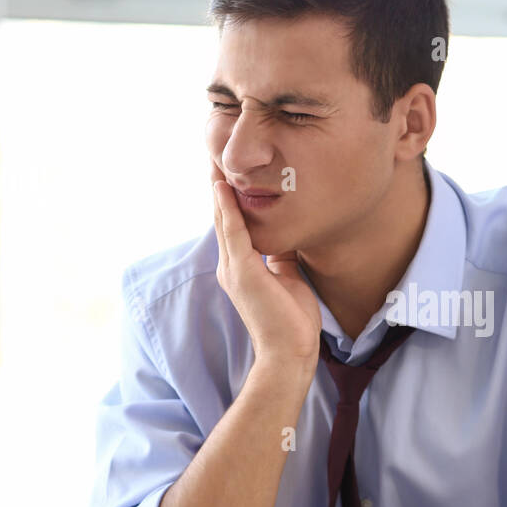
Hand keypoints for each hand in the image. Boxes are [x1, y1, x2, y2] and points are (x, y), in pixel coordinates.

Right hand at [210, 154, 321, 372]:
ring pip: (222, 220)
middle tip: (215, 155)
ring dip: (218, 190)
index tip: (230, 171)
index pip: (232, 225)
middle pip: (222, 217)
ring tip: (214, 161)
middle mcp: (231, 265)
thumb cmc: (291, 321)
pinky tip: (223, 187)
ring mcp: (234, 269)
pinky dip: (227, 209)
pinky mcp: (243, 272)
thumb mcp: (288, 277)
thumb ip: (281, 256)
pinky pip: (233, 233)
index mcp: (241, 267)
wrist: (290, 352)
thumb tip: (287, 236)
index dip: (229, 198)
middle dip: (219, 187)